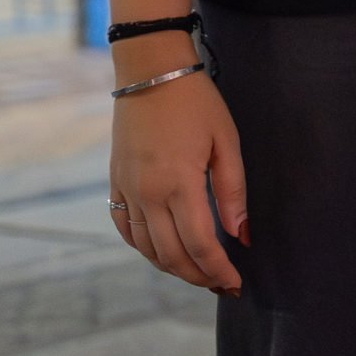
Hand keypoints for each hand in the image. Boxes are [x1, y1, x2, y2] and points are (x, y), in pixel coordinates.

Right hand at [106, 64, 247, 293]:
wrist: (149, 71)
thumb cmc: (195, 102)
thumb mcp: (226, 142)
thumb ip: (233, 192)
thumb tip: (241, 235)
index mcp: (178, 183)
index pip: (200, 245)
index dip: (218, 270)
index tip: (235, 283)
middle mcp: (147, 193)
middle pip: (171, 255)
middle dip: (198, 276)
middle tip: (220, 284)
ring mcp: (126, 190)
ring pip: (146, 249)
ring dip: (172, 268)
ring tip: (197, 272)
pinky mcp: (115, 184)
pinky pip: (125, 229)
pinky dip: (144, 249)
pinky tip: (163, 252)